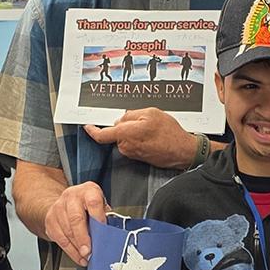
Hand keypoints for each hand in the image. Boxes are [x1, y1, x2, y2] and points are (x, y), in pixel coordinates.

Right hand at [45, 182, 108, 264]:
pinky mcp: (50, 220)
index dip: (98, 218)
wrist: (66, 201)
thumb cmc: (87, 204)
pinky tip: (78, 256)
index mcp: (88, 191)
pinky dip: (70, 251)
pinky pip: (59, 239)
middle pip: (76, 218)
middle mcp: (71, 197)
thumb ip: (105, 217)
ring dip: (77, 248)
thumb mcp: (100, 205)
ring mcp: (58, 208)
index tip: (102, 231)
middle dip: (83, 238)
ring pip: (66, 231)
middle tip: (89, 251)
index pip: (93, 202)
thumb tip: (110, 235)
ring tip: (86, 257)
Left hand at [84, 108, 199, 169]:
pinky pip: (132, 143)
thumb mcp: (150, 113)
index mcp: (126, 134)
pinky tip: (152, 136)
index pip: (102, 135)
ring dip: (133, 131)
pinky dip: (138, 138)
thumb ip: (131, 115)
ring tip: (151, 130)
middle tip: (143, 120)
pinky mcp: (137, 157)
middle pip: (116, 131)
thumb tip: (121, 120)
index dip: (92, 130)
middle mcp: (126, 146)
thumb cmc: (169, 133)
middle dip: (126, 124)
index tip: (87, 126)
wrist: (182, 151)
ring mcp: (131, 153)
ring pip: (125, 137)